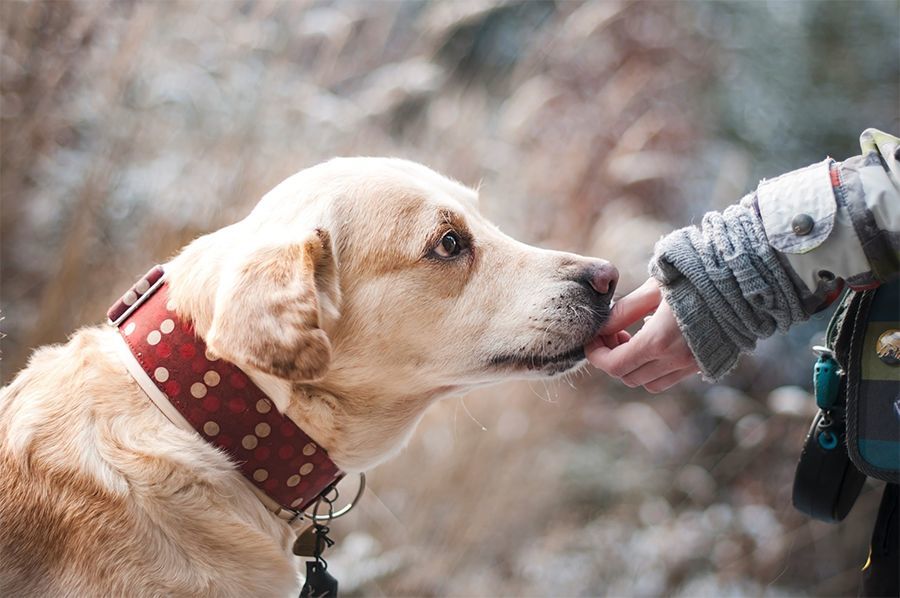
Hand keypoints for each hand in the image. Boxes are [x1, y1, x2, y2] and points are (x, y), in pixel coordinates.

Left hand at [585, 278, 698, 392]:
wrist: (743, 281)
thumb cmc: (695, 276)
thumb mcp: (654, 288)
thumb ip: (625, 310)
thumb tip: (602, 326)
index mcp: (659, 341)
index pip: (614, 365)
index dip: (596, 355)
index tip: (593, 339)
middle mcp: (675, 360)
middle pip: (628, 377)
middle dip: (613, 358)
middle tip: (613, 333)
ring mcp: (692, 365)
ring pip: (649, 383)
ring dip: (634, 366)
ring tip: (633, 337)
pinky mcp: (704, 364)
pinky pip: (670, 378)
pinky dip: (655, 368)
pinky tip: (657, 341)